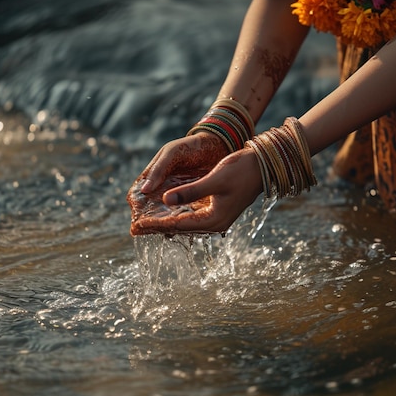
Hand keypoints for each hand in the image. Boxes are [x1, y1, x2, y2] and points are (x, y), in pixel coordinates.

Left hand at [129, 148, 262, 234]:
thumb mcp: (214, 180)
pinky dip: (175, 215)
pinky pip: (190, 216)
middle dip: (156, 227)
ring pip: (184, 223)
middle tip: (134, 228)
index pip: (178, 225)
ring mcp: (216, 218)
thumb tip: (167, 200)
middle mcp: (214, 223)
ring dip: (164, 222)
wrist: (262, 166)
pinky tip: (164, 213)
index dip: (156, 224)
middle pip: (179, 228)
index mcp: (214, 220)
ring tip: (144, 223)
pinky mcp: (215, 210)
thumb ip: (191, 192)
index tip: (137, 225)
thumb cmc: (240, 171)